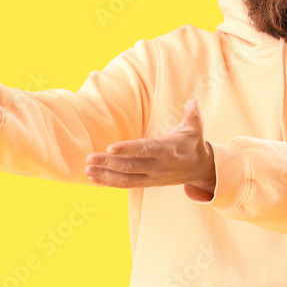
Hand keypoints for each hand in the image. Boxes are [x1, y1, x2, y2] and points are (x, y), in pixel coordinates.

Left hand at [84, 98, 215, 200]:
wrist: (200, 170)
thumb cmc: (193, 144)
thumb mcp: (196, 128)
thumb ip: (192, 114)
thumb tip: (193, 101)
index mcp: (167, 150)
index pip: (144, 150)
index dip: (127, 149)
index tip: (110, 147)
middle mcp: (157, 166)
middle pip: (129, 166)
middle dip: (108, 163)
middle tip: (89, 158)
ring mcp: (151, 177)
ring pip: (125, 179)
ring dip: (105, 175)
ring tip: (87, 170)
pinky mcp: (147, 183)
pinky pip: (125, 185)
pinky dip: (109, 183)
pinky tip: (93, 178)